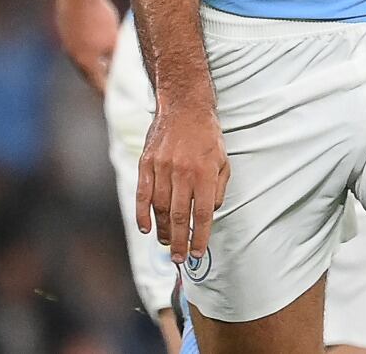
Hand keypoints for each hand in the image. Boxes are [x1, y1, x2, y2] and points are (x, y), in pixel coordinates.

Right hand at [53, 0, 119, 94]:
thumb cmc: (99, 17)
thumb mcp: (114, 40)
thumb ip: (117, 57)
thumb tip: (120, 67)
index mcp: (85, 62)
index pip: (99, 83)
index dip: (108, 91)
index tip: (116, 99)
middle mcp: (72, 55)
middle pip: (89, 72)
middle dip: (100, 78)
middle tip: (109, 86)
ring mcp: (66, 41)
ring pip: (82, 57)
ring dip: (93, 62)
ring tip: (103, 66)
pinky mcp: (64, 27)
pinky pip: (78, 43)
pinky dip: (87, 48)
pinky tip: (94, 43)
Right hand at [136, 97, 229, 265]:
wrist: (185, 106)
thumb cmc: (207, 136)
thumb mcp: (222, 160)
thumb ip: (217, 189)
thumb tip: (209, 214)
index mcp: (204, 173)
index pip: (202, 214)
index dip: (200, 237)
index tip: (198, 253)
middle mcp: (182, 172)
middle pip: (178, 216)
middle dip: (180, 242)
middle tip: (180, 259)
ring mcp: (162, 168)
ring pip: (159, 209)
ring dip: (162, 231)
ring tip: (166, 244)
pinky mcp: (146, 164)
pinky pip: (142, 195)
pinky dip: (142, 214)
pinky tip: (146, 228)